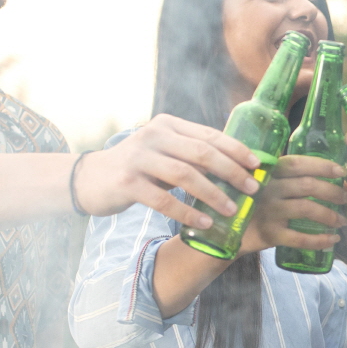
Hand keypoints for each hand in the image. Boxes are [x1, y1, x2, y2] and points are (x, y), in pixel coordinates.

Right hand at [76, 115, 259, 226]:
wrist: (89, 179)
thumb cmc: (136, 168)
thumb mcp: (163, 153)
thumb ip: (191, 154)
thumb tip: (236, 166)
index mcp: (167, 125)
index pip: (209, 135)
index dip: (236, 150)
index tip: (258, 165)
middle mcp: (153, 136)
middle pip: (201, 152)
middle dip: (231, 171)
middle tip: (252, 188)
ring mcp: (138, 158)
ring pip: (185, 174)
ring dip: (213, 193)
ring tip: (232, 210)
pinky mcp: (127, 183)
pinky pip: (164, 199)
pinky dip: (187, 211)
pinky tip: (203, 222)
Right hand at [243, 155, 346, 253]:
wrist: (232, 233)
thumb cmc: (259, 205)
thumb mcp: (273, 187)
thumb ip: (299, 181)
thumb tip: (343, 182)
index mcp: (269, 173)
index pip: (297, 164)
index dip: (321, 165)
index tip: (342, 171)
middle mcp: (268, 189)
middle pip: (307, 185)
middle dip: (332, 191)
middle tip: (346, 199)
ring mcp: (269, 212)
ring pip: (306, 209)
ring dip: (330, 215)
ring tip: (342, 221)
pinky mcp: (270, 234)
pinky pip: (300, 238)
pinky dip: (320, 239)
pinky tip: (333, 239)